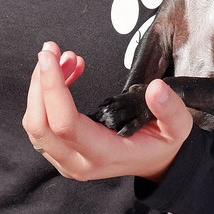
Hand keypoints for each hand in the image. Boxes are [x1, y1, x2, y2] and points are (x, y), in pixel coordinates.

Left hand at [22, 42, 192, 181]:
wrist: (155, 164)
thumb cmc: (163, 144)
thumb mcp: (177, 128)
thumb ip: (170, 110)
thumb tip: (156, 88)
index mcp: (104, 155)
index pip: (65, 125)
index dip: (52, 89)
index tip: (50, 57)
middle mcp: (78, 163)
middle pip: (39, 125)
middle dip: (40, 82)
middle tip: (52, 50)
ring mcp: (66, 160)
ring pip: (35, 123)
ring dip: (42, 85)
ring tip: (68, 58)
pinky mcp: (60, 151)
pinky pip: (41, 122)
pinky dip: (46, 93)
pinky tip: (68, 72)